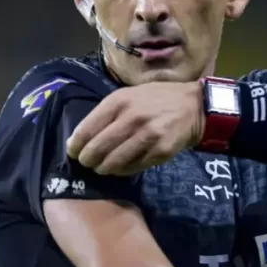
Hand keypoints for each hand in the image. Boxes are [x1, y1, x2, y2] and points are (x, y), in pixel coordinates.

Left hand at [66, 81, 204, 175]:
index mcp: (119, 101)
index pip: (87, 128)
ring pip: (114, 161)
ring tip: (102, 168)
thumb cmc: (156, 99)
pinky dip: (123, 170)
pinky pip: (133, 167)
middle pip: (98, 148)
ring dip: (104, 168)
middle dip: (88, 160)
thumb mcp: (129, 95)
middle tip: (87, 163)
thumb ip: (106, 113)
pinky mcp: (160, 151)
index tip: (73, 152)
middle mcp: (131, 117)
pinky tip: (121, 168)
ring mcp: (147, 135)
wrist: (193, 106)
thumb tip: (80, 138)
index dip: (76, 145)